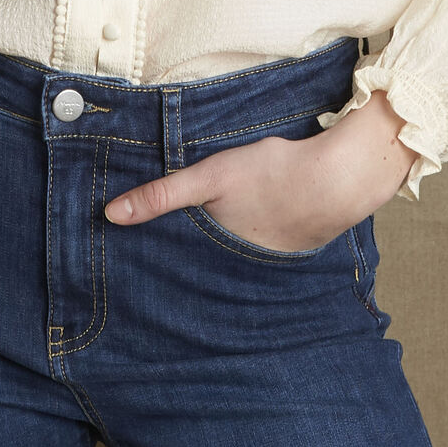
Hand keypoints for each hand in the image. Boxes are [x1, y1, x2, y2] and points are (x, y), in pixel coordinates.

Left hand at [104, 90, 416, 251]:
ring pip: (228, 265)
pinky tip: (242, 234)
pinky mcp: (289, 252)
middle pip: (200, 271)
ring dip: (214, 260)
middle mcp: (239, 271)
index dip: (154, 265)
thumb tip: (109, 214)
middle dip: (181, 267)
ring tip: (193, 250)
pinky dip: (244, 249)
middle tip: (154, 261)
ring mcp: (267, 265)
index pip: (174, 269)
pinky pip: (256, 256)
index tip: (129, 267)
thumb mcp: (210, 176)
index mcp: (215, 256)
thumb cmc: (271, 175)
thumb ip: (161, 195)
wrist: (339, 179)